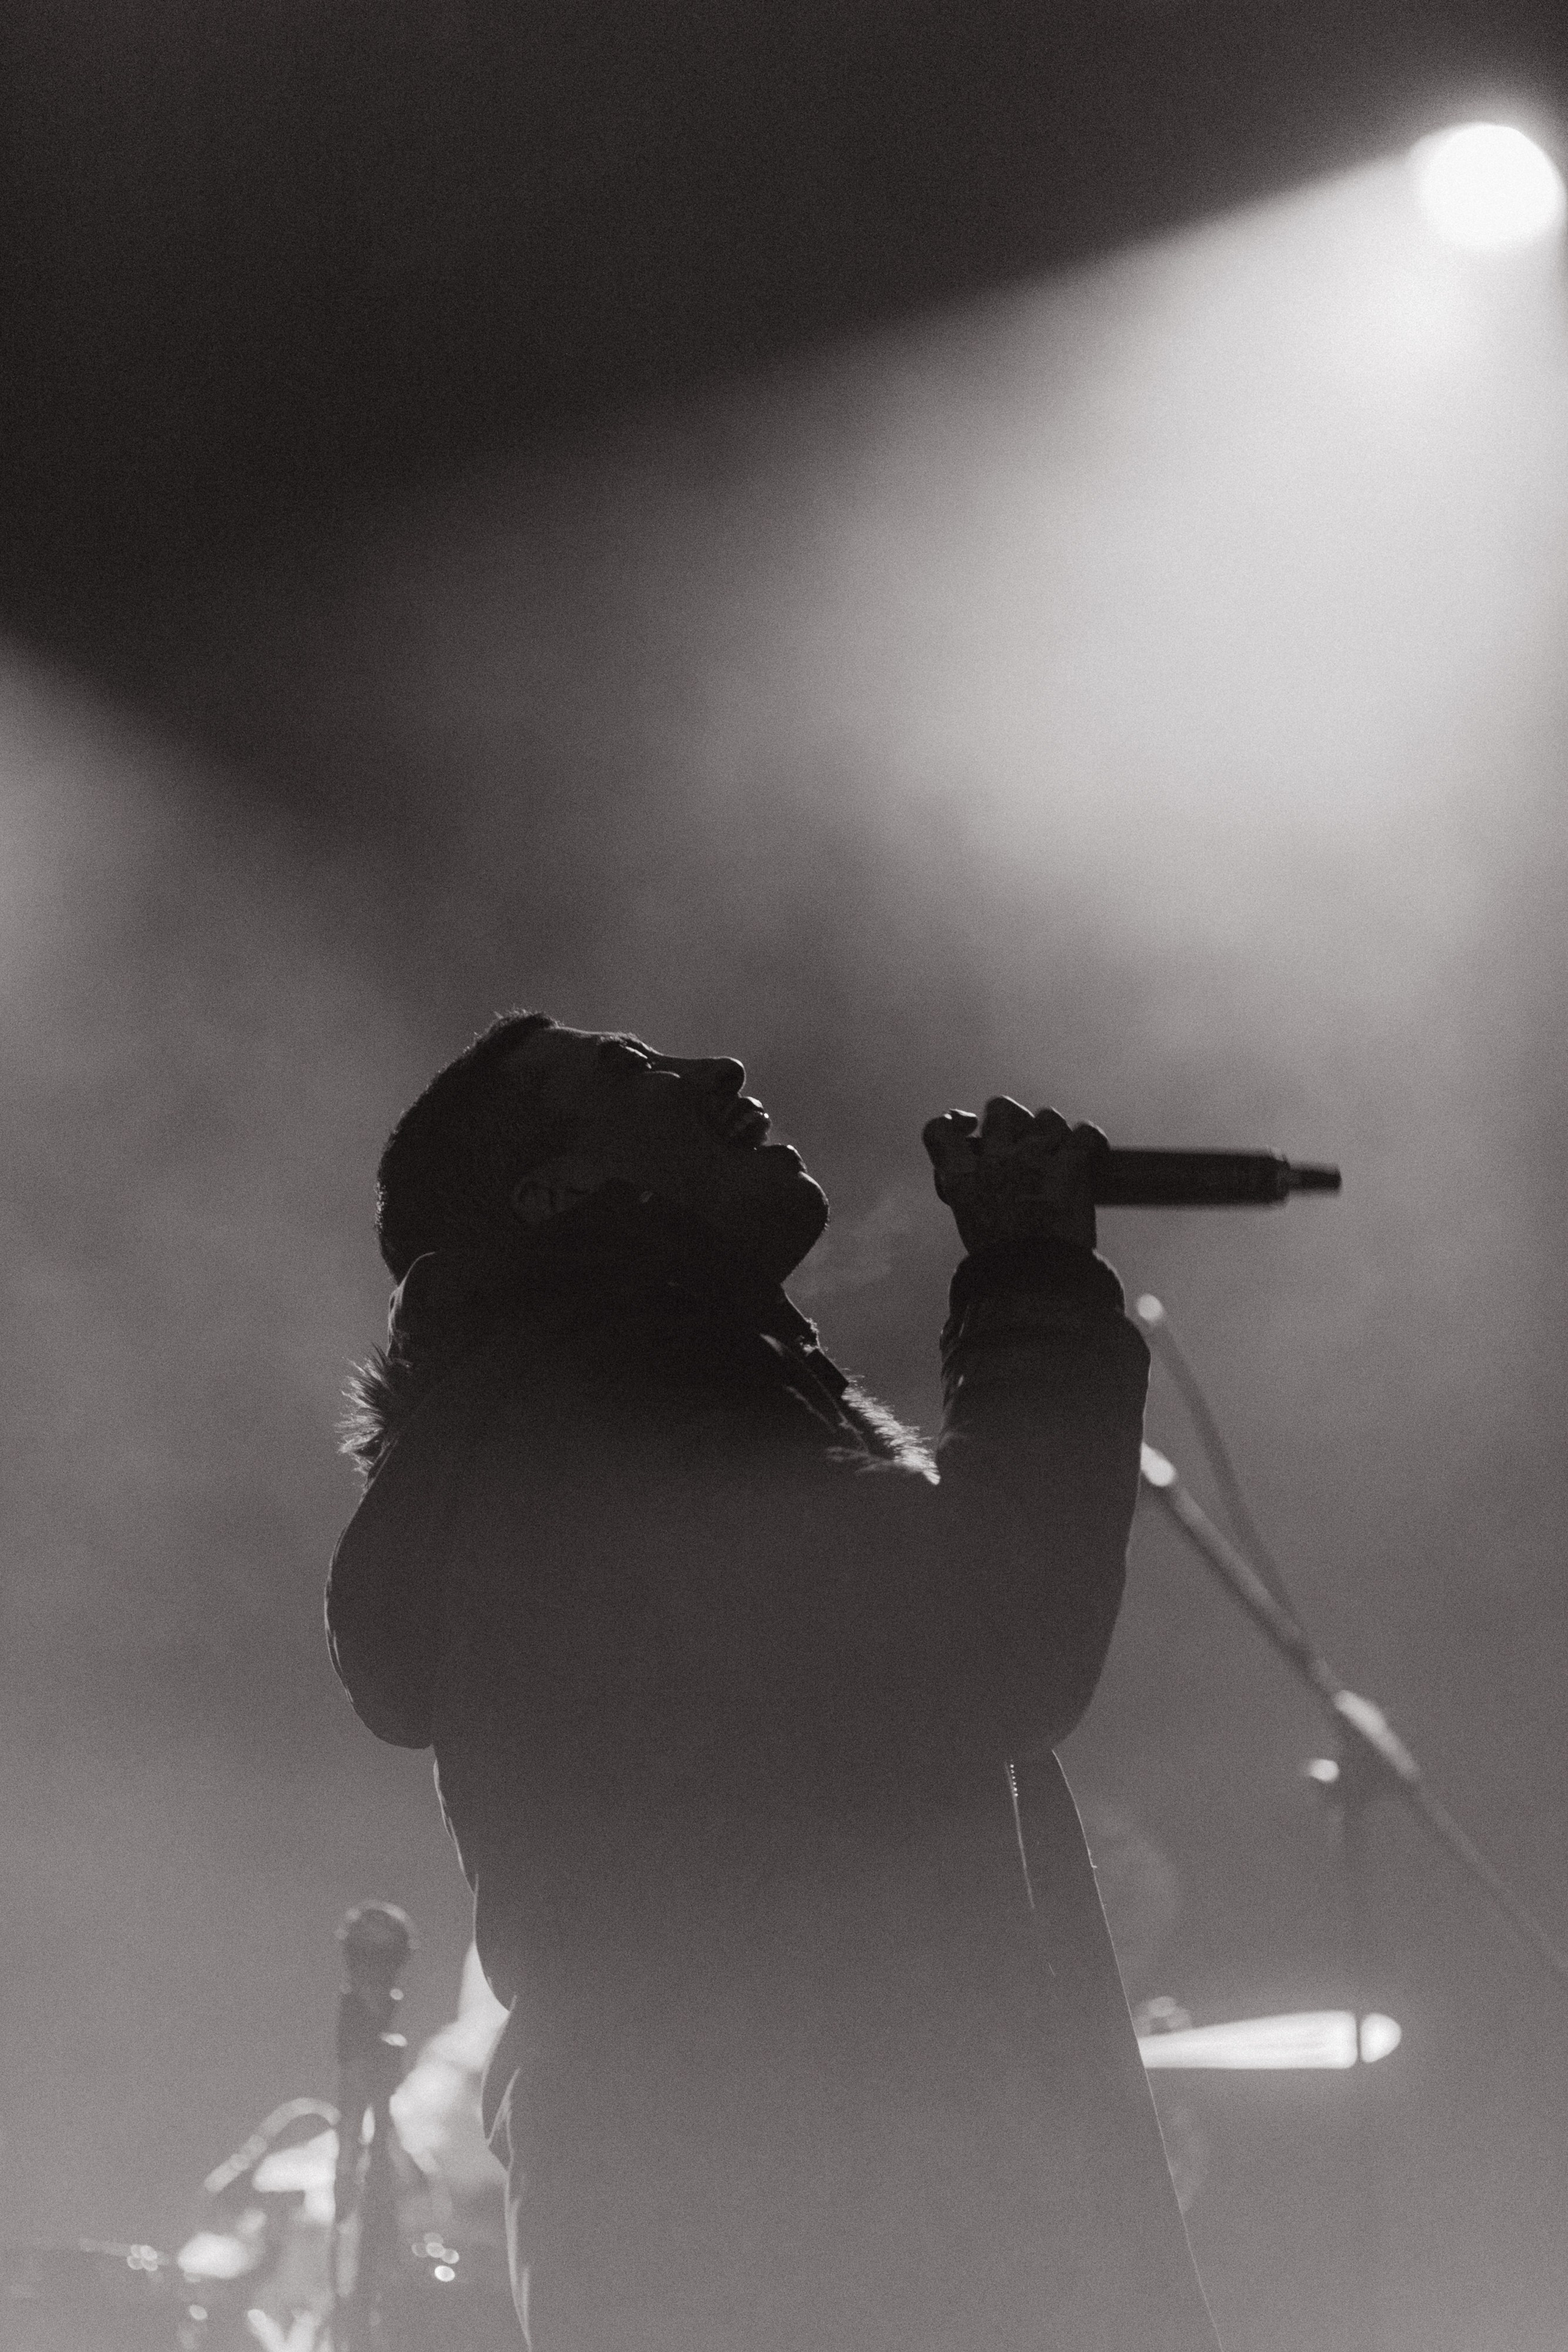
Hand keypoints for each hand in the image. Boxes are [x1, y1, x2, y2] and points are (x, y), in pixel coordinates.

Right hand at [921, 1097, 1103, 1252]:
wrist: (1038, 1282)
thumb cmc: (1006, 1264)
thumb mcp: (972, 1224)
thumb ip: (976, 1191)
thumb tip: (989, 1177)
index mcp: (962, 1178)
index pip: (939, 1130)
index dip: (951, 1121)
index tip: (967, 1125)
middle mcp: (995, 1159)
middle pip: (1002, 1109)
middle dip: (1013, 1117)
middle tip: (1023, 1138)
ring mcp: (1034, 1157)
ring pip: (1046, 1117)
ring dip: (1053, 1131)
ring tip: (1058, 1151)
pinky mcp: (1071, 1165)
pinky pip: (1084, 1133)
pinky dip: (1090, 1138)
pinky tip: (1091, 1148)